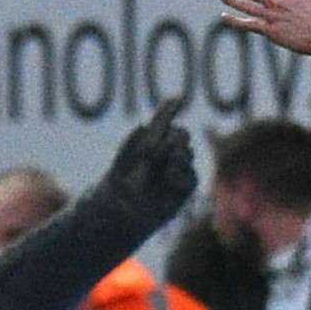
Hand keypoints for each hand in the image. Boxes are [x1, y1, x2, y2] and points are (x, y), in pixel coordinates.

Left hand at [101, 96, 195, 221]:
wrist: (122, 211)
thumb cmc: (118, 184)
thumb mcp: (120, 160)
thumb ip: (130, 142)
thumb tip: (142, 124)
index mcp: (152, 141)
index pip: (165, 121)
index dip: (171, 109)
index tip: (177, 98)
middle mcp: (167, 153)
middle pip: (182, 135)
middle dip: (178, 137)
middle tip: (169, 143)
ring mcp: (177, 170)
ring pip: (188, 154)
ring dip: (179, 155)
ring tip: (168, 163)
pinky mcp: (184, 187)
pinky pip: (192, 176)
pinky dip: (181, 174)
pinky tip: (171, 176)